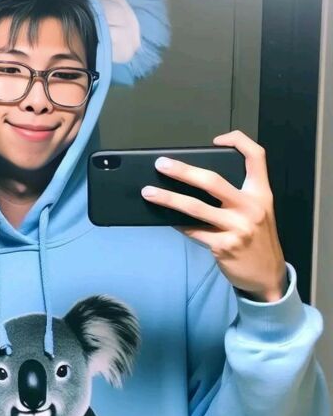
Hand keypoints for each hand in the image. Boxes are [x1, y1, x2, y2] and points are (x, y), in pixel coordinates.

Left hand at [140, 131, 286, 301]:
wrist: (267, 275)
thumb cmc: (257, 239)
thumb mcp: (257, 212)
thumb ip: (236, 196)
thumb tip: (195, 183)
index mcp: (260, 193)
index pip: (256, 157)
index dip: (239, 142)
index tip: (217, 140)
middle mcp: (251, 207)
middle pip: (213, 181)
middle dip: (183, 171)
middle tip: (160, 164)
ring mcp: (237, 227)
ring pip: (195, 207)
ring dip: (168, 199)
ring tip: (149, 192)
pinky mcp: (223, 245)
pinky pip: (193, 231)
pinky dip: (177, 224)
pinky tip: (165, 218)